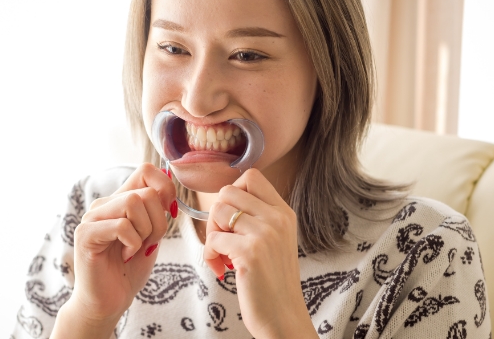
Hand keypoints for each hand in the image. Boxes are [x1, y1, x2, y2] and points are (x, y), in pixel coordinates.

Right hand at [54, 163, 176, 338]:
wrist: (107, 303)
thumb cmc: (129, 270)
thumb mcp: (151, 235)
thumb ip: (156, 212)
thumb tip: (169, 190)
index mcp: (120, 200)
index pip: (146, 170)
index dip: (165, 189)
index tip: (167, 215)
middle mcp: (104, 203)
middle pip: (146, 191)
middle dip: (159, 221)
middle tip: (148, 243)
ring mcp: (93, 217)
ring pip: (134, 203)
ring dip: (145, 232)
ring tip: (134, 249)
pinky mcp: (86, 234)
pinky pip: (122, 226)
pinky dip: (132, 244)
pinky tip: (125, 256)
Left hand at [203, 169, 317, 338]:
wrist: (283, 317)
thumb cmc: (272, 281)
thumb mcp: (274, 240)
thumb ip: (258, 217)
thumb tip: (224, 198)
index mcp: (284, 212)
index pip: (251, 177)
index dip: (232, 193)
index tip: (231, 219)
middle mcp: (277, 218)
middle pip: (228, 191)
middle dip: (216, 215)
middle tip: (222, 239)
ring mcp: (265, 234)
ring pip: (217, 211)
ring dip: (211, 234)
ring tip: (222, 255)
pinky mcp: (250, 252)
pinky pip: (213, 239)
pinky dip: (210, 254)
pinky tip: (221, 269)